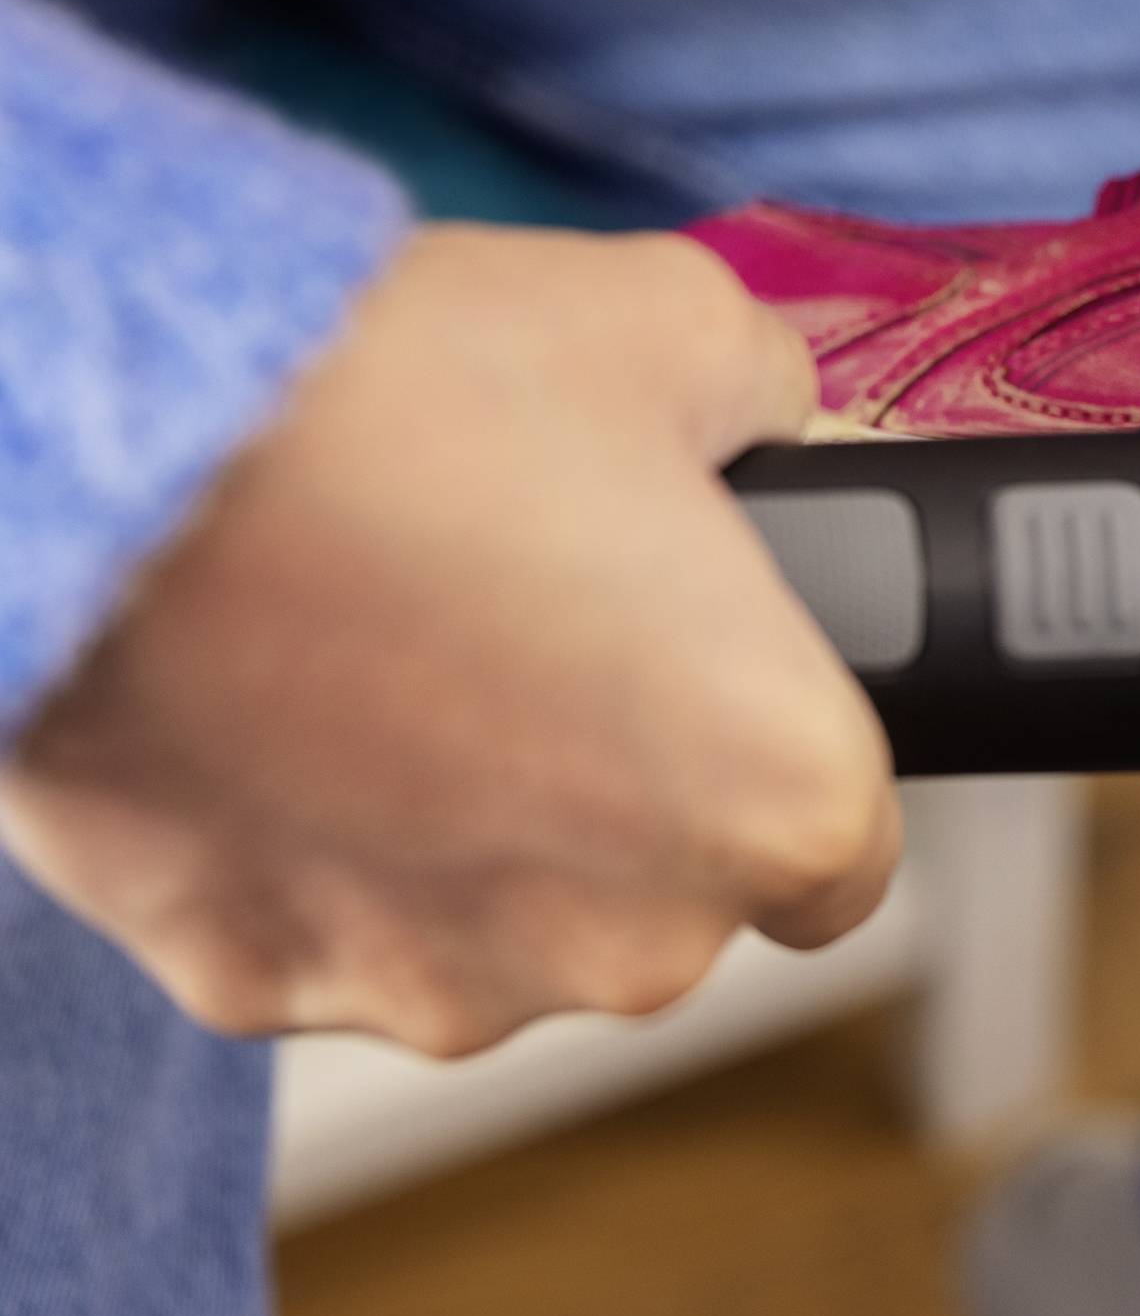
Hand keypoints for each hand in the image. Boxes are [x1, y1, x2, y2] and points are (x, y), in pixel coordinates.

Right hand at [0, 226, 900, 1056]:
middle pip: (667, 897)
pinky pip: (327, 937)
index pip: (843, 857)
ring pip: (500, 932)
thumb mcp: (669, 326)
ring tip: (393, 661)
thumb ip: (764, 399)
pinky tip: (278, 723)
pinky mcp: (260, 989)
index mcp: (780, 801)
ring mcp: (442, 987)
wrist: (120, 442)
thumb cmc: (407, 393)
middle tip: (535, 640)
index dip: (780, 763)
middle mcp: (634, 942)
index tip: (719, 702)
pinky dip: (313, 856)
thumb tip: (767, 415)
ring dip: (470, 838)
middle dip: (619, 793)